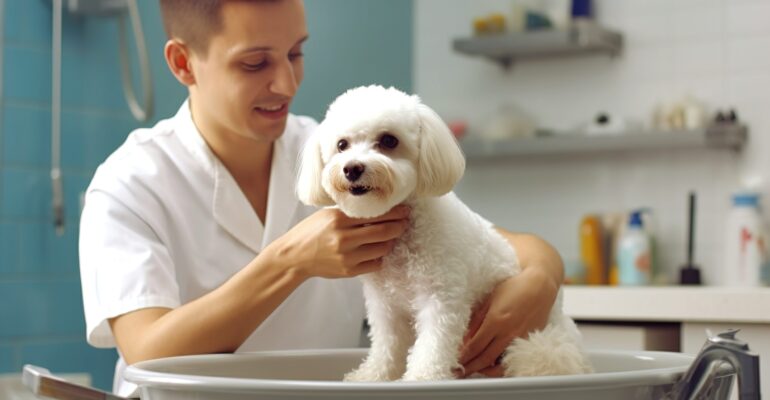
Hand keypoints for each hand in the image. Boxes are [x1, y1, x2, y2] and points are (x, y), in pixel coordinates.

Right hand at [265, 205, 409, 279]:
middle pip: (384, 232)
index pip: (375, 214)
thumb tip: (379, 208)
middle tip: (405, 222)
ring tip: (391, 235)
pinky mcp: (349, 271)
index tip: (404, 210)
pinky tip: (378, 250)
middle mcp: (344, 239)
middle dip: (399, 226)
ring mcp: (347, 257)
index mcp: (339, 220)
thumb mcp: (327, 215)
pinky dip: (380, 256)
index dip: (394, 212)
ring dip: (390, 241)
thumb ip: (350, 212)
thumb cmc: (311, 232)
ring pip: (382, 248)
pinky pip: (375, 264)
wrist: (294, 257)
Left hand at [458, 267, 558, 376]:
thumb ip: (476, 320)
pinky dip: (501, 366)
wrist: (540, 287)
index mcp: (496, 321)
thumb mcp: (490, 300)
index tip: (454, 361)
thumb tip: (465, 338)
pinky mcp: (529, 343)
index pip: (475, 346)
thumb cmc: (514, 288)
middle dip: (469, 367)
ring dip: (484, 371)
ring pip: (500, 364)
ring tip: (474, 371)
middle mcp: (509, 334)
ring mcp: (520, 340)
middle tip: (458, 372)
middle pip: (485, 358)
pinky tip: (492, 365)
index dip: (463, 356)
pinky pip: (512, 360)